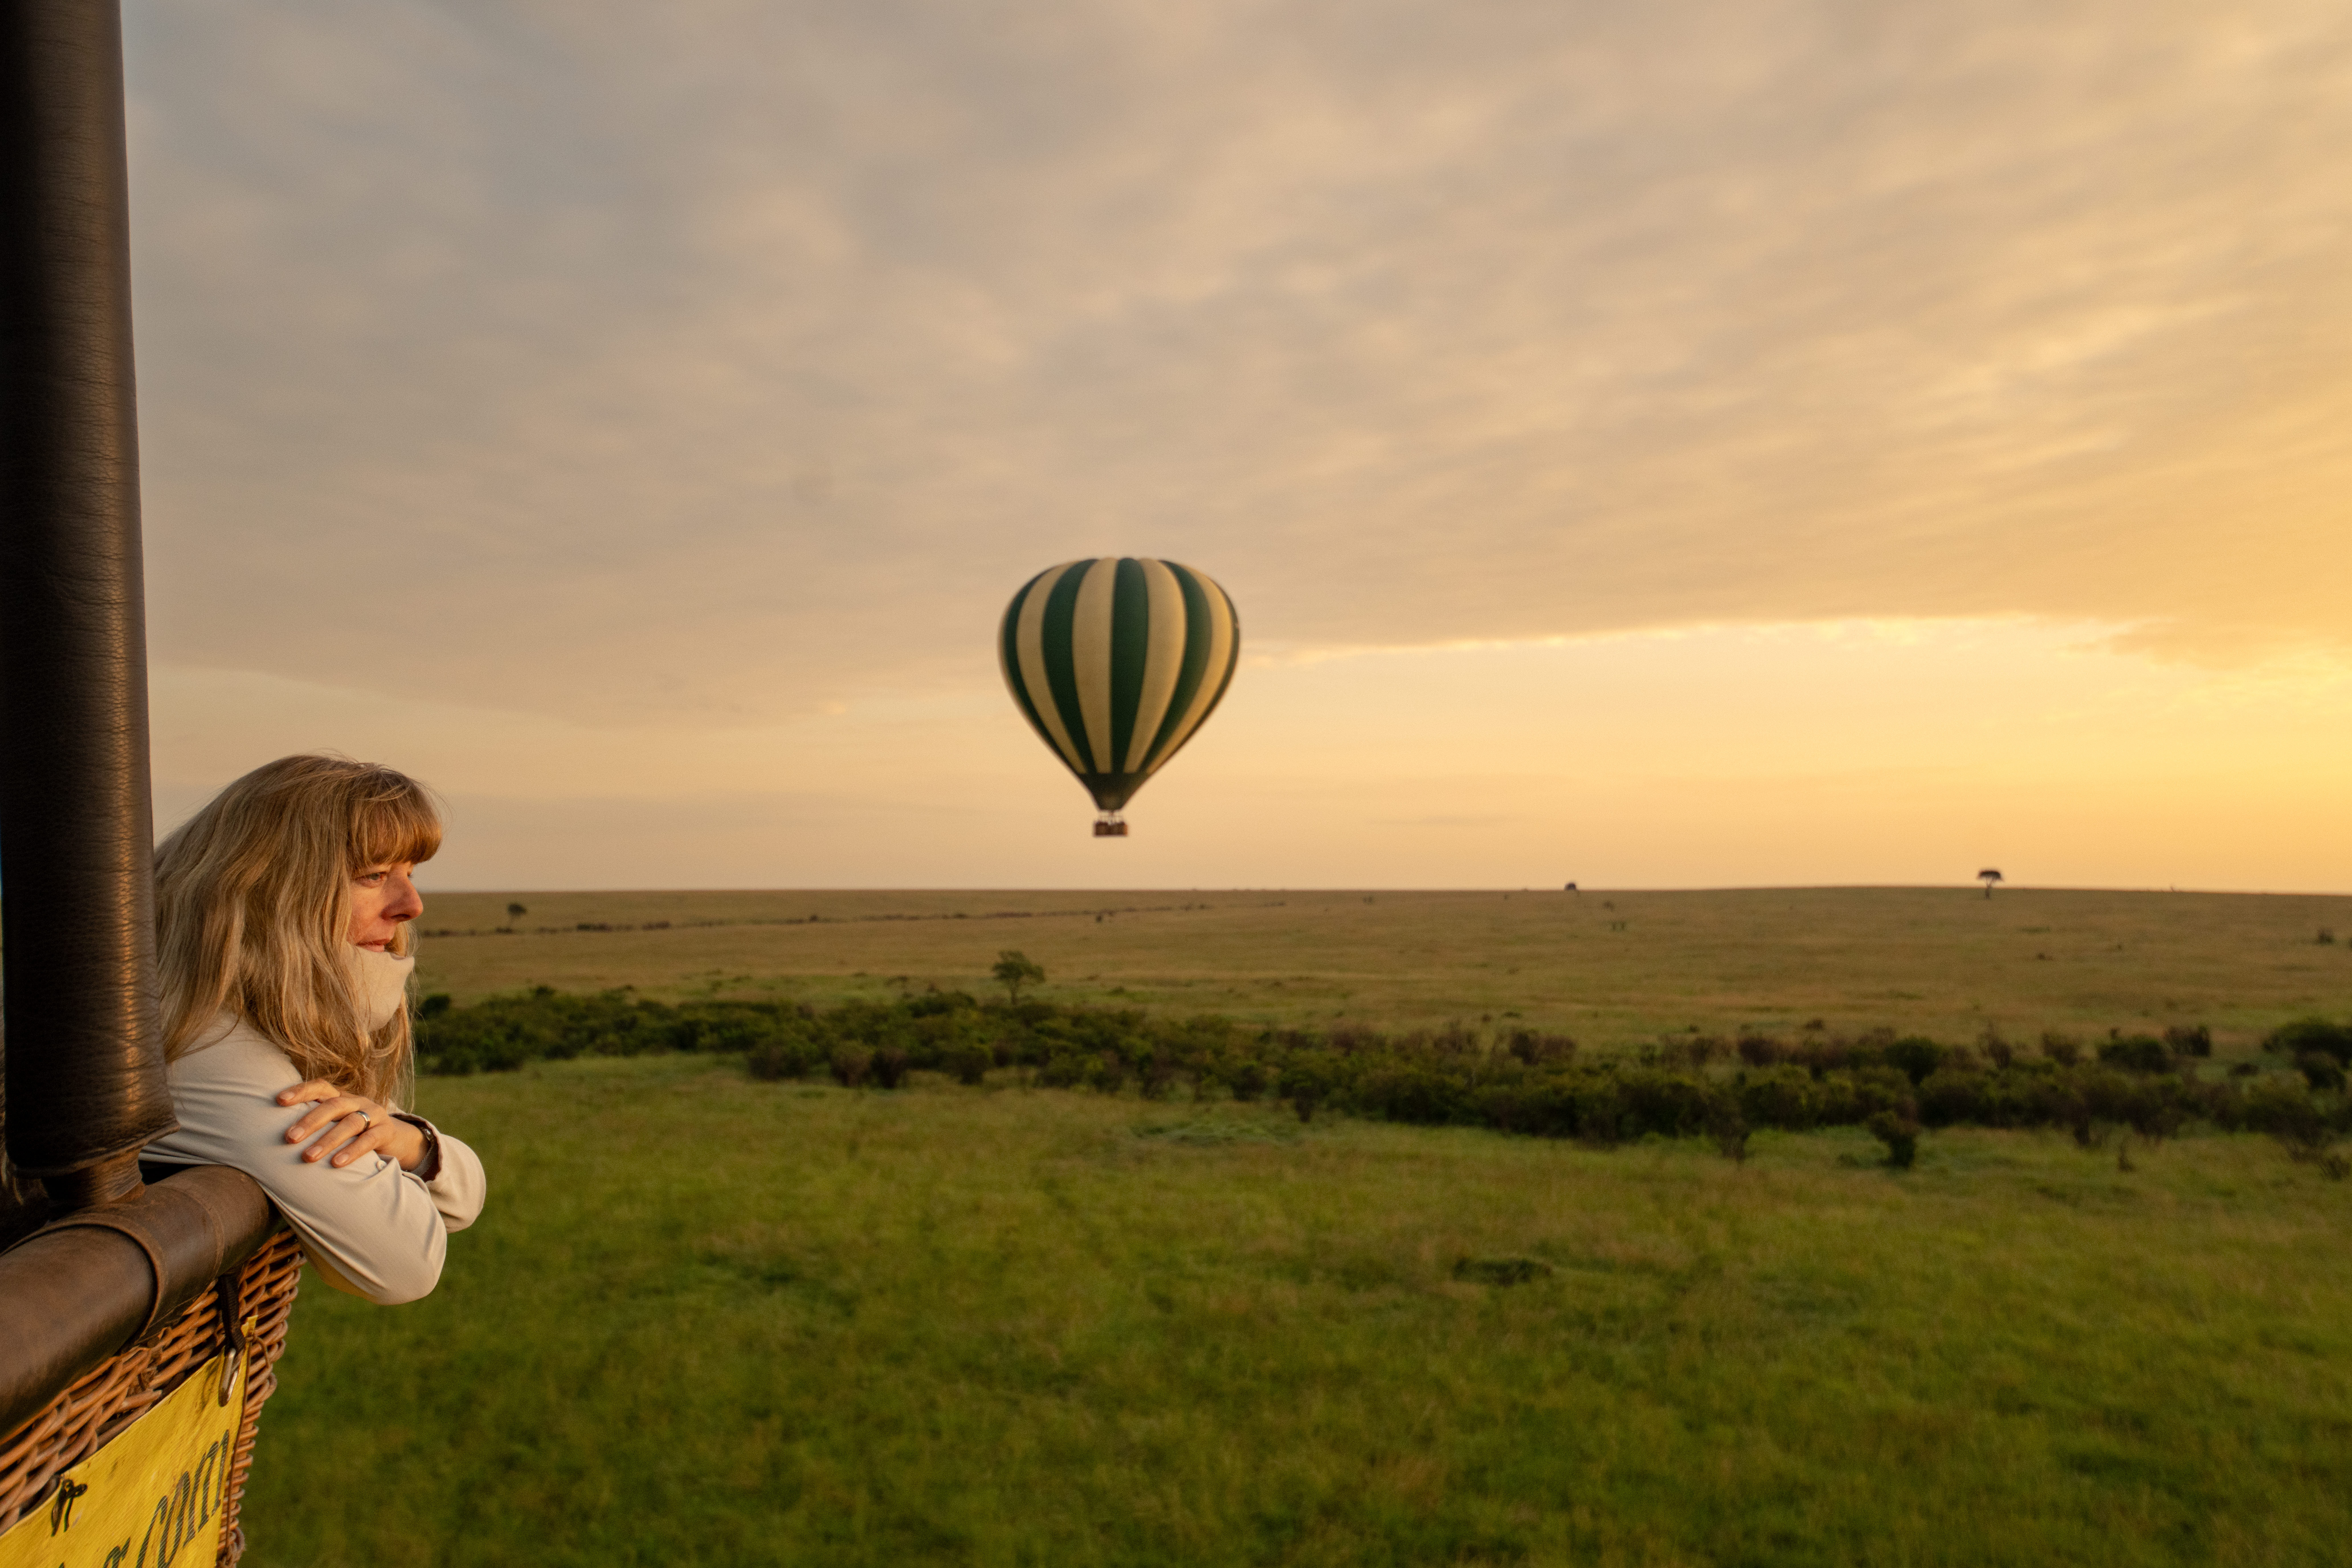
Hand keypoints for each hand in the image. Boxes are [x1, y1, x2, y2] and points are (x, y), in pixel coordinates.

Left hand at [277, 1080, 427, 1171]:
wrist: (396, 1140)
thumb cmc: (354, 1134)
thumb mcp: (336, 1124)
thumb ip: (316, 1124)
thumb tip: (275, 1137)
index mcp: (341, 1097)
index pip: (320, 1087)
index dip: (301, 1091)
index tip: (279, 1100)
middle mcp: (357, 1102)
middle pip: (333, 1105)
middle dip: (310, 1122)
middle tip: (290, 1138)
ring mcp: (374, 1115)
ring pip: (350, 1123)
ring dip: (327, 1140)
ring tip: (308, 1157)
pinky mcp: (386, 1131)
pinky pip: (369, 1140)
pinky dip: (352, 1151)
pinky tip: (337, 1163)